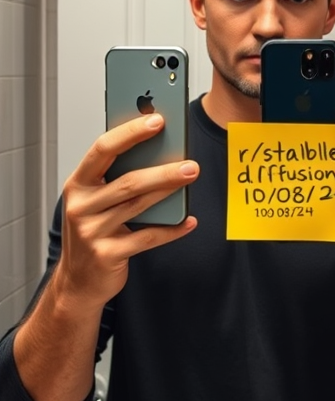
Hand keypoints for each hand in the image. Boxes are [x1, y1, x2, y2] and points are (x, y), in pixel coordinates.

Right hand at [59, 113, 198, 308]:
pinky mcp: (108, 254)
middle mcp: (81, 206)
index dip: (130, 133)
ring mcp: (92, 232)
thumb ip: (116, 177)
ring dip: (168, 190)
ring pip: (138, 205)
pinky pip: (147, 237)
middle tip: (189, 162)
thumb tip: (158, 149)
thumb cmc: (91, 231)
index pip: (102, 150)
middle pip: (127, 181)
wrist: (78, 280)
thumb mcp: (95, 200)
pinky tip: (189, 221)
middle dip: (161, 169)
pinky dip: (171, 229)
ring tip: (190, 177)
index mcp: (78, 184)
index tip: (157, 120)